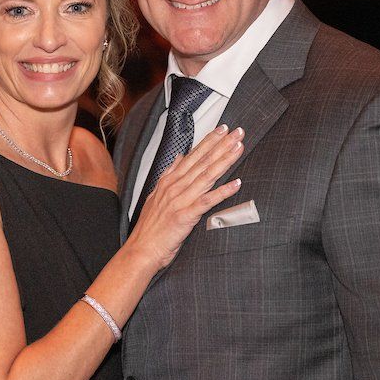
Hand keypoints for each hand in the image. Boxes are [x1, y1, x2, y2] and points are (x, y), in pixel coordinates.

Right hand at [129, 124, 243, 268]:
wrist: (141, 250)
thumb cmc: (150, 228)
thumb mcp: (156, 195)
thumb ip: (169, 175)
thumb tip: (178, 157)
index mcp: (169, 182)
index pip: (192, 156)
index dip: (209, 141)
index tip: (223, 129)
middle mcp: (175, 187)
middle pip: (202, 161)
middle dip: (221, 145)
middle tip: (237, 132)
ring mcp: (180, 200)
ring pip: (206, 176)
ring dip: (224, 161)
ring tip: (238, 148)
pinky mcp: (185, 216)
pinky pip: (207, 201)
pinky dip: (222, 191)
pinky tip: (236, 183)